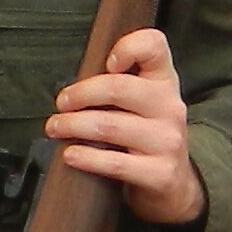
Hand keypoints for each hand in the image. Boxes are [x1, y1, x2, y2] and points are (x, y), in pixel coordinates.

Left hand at [48, 26, 204, 231]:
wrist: (175, 185)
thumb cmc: (146, 136)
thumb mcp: (143, 103)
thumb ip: (118, 84)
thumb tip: (71, 84)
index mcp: (164, 82)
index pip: (154, 47)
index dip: (129, 47)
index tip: (106, 63)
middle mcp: (170, 107)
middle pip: (119, 88)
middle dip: (81, 94)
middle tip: (61, 104)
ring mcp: (167, 141)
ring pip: (110, 126)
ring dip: (74, 125)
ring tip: (55, 128)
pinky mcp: (160, 173)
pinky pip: (115, 163)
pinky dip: (86, 157)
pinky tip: (70, 155)